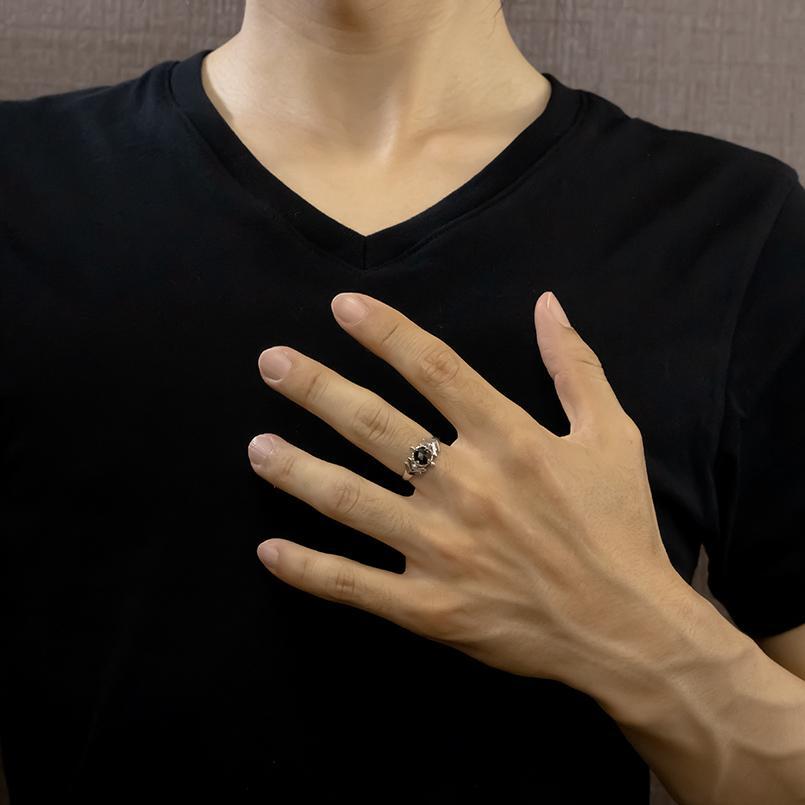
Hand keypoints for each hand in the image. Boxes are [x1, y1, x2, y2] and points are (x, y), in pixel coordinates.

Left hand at [247, 291, 684, 686]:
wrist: (627, 630)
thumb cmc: (619, 527)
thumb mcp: (613, 436)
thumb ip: (575, 367)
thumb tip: (548, 303)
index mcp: (511, 441)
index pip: (435, 370)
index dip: (385, 333)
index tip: (341, 306)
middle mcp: (467, 489)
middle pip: (375, 426)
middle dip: (317, 389)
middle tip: (271, 363)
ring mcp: (442, 551)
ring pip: (351, 502)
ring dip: (297, 471)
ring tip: (256, 448)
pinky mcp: (430, 607)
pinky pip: (356, 585)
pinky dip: (308, 570)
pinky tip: (269, 552)